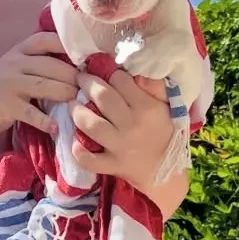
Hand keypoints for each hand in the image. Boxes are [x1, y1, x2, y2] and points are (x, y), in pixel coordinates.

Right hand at [0, 32, 77, 134]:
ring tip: (79, 104)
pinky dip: (46, 121)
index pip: (45, 39)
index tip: (85, 55)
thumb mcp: (13, 69)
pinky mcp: (6, 105)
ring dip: (65, 94)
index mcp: (18, 52)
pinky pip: (31, 113)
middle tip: (89, 87)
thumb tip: (71, 70)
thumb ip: (35, 66)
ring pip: (45, 85)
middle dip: (73, 76)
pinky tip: (56, 128)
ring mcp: (10, 84)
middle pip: (52, 65)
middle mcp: (15, 64)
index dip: (66, 45)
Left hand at [71, 70, 174, 189]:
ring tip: (72, 104)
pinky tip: (74, 141)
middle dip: (87, 83)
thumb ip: (155, 86)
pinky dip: (78, 151)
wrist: (166, 171)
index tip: (99, 68)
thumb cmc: (164, 133)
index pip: (120, 80)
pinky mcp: (112, 165)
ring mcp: (120, 146)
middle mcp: (131, 125)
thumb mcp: (167, 106)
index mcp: (146, 107)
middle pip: (103, 97)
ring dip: (77, 112)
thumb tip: (138, 70)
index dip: (108, 71)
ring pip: (92, 125)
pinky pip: (89, 160)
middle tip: (80, 78)